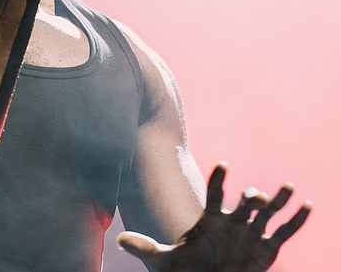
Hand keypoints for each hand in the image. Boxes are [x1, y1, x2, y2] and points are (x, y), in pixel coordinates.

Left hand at [117, 163, 310, 271]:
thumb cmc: (188, 270)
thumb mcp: (165, 260)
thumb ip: (145, 247)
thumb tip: (119, 239)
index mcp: (211, 218)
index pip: (216, 192)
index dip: (220, 178)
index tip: (223, 164)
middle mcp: (233, 220)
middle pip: (244, 199)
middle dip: (250, 194)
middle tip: (253, 195)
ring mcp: (251, 232)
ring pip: (267, 210)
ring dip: (278, 198)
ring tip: (289, 187)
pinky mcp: (267, 247)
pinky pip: (285, 231)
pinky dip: (296, 219)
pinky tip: (307, 206)